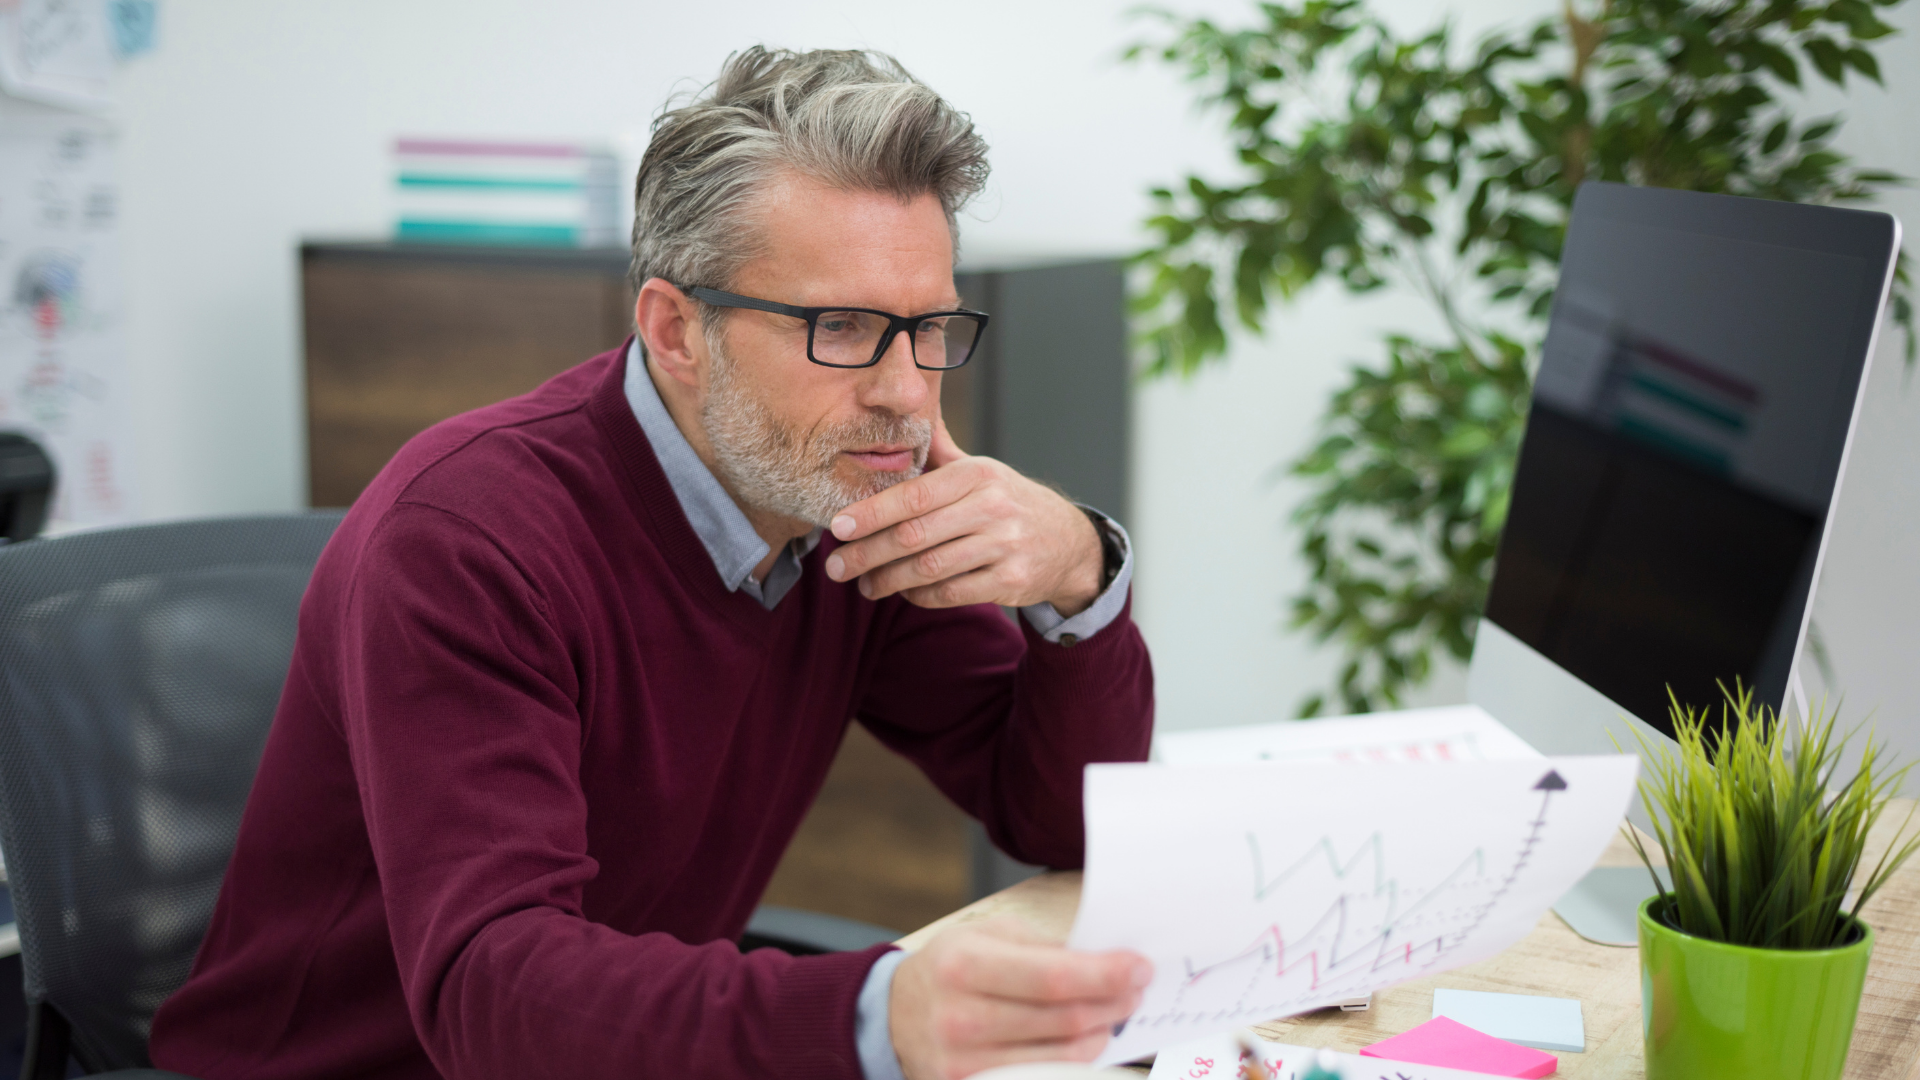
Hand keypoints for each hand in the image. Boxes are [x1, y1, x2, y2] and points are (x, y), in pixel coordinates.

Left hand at [823, 416, 1104, 614]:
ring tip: (863, 585)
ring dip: (888, 580)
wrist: (1069, 542)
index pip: (915, 494)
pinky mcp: (1011, 580)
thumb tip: (901, 410)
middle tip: (836, 567)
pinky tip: (902, 592)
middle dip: (869, 553)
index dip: (872, 512)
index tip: (838, 527)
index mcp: (978, 474)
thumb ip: (938, 450)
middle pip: (916, 534)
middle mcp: (994, 507)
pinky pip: (951, 592)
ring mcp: (1005, 545)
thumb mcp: (980, 469)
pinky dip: (920, 595)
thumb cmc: (1008, 502)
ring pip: (931, 568)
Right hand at [889, 917, 1151, 1079]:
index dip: (1105, 975)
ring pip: (1062, 1057)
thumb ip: (1044, 947)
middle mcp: (961, 1018)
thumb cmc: (951, 968)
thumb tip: (1107, 962)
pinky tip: (1085, 1040)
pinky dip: (1074, 1061)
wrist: (895, 1015)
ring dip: (1102, 1034)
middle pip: (1065, 1020)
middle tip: (1136, 989)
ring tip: (1113, 1014)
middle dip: (1113, 1002)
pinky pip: (1043, 1078)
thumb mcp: (988, 937)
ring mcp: (964, 1064)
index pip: (1053, 976)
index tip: (1139, 967)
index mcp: (965, 965)